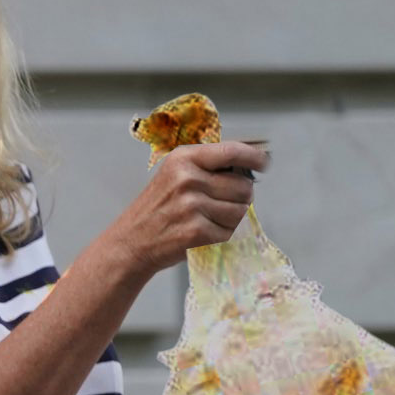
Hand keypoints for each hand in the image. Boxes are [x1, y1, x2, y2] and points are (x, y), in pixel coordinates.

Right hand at [105, 139, 269, 276]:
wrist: (131, 242)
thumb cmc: (156, 209)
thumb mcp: (174, 176)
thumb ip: (206, 168)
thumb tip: (247, 170)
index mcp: (184, 159)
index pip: (232, 151)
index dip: (254, 158)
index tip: (264, 163)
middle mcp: (188, 178)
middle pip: (243, 186)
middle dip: (240, 198)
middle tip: (222, 205)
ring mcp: (192, 205)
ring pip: (239, 211)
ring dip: (231, 219)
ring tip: (208, 219)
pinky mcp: (196, 231)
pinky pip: (228, 232)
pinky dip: (220, 236)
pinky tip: (202, 233)